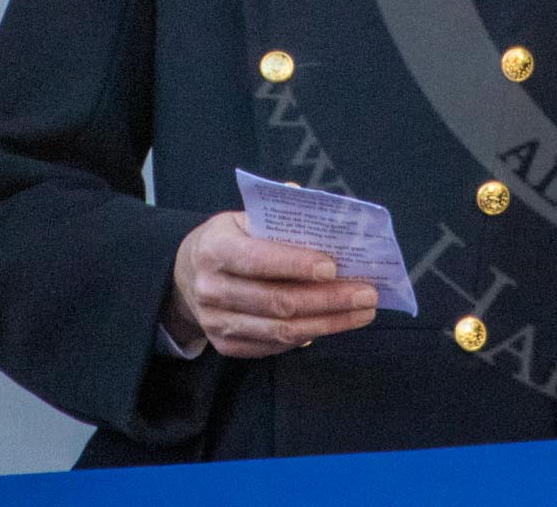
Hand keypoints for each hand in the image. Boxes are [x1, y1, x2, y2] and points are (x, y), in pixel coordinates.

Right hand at [163, 211, 378, 358]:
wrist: (188, 273)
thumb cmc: (234, 238)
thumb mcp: (247, 217)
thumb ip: (282, 214)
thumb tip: (325, 210)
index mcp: (215, 249)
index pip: (259, 259)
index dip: (297, 265)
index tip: (334, 267)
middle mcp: (211, 288)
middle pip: (277, 301)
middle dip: (329, 299)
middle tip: (367, 294)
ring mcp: (216, 321)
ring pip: (280, 330)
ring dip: (328, 323)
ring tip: (363, 312)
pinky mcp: (226, 344)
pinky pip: (273, 346)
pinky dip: (308, 336)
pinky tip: (334, 324)